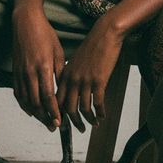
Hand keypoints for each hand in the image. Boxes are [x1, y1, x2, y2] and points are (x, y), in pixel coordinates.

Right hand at [11, 8, 64, 131]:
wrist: (25, 22)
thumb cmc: (44, 34)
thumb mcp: (58, 51)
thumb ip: (60, 71)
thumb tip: (64, 89)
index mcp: (43, 67)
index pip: (48, 96)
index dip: (54, 111)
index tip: (60, 122)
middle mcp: (30, 72)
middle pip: (36, 103)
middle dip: (45, 117)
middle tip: (54, 126)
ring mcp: (20, 72)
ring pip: (26, 100)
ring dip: (35, 114)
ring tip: (44, 121)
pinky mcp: (14, 71)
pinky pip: (18, 93)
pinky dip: (24, 104)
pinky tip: (31, 110)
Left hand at [56, 12, 124, 132]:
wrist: (105, 33)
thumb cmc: (93, 45)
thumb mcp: (77, 60)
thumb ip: (72, 74)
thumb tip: (71, 88)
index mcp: (65, 74)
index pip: (57, 99)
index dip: (59, 114)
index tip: (63, 123)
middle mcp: (72, 79)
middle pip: (68, 108)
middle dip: (73, 122)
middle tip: (79, 129)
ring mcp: (85, 81)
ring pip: (83, 108)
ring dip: (88, 120)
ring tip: (94, 124)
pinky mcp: (99, 81)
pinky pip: (98, 103)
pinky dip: (100, 112)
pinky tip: (103, 116)